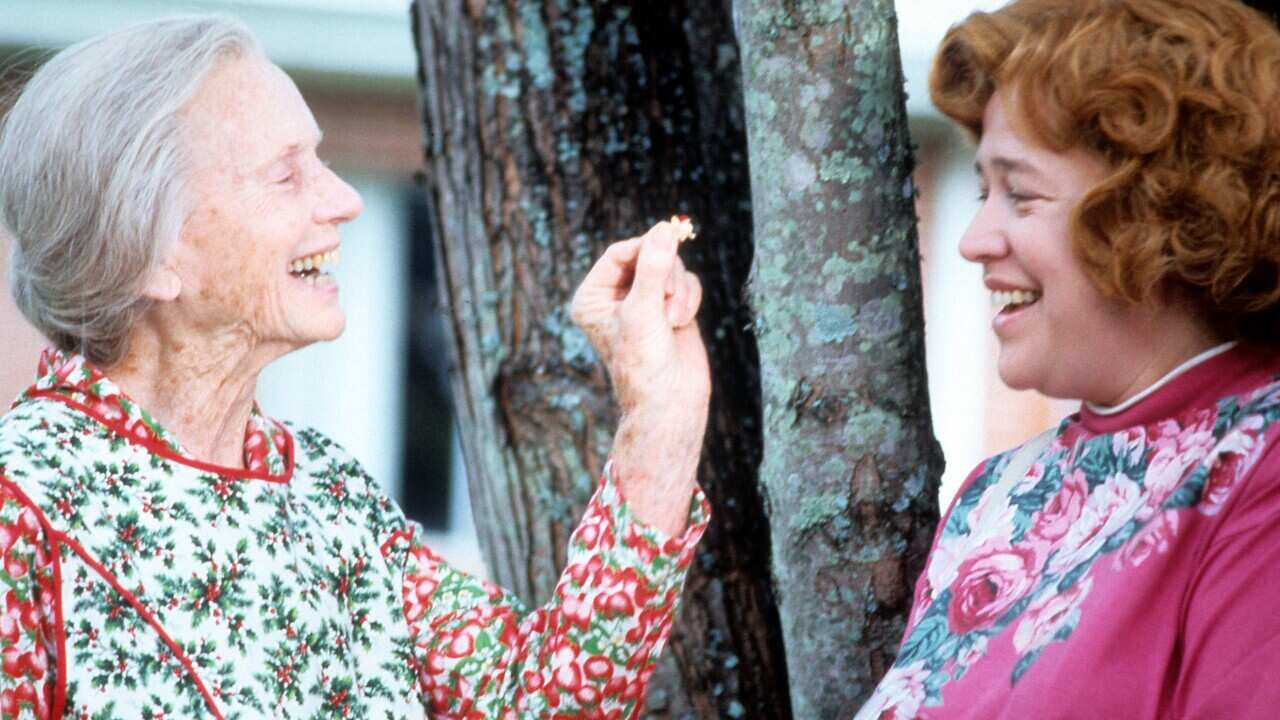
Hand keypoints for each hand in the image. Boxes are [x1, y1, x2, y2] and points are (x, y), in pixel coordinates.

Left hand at [571, 220, 709, 535]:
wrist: (669, 403)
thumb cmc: (644, 363)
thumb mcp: (644, 311)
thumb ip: (653, 267)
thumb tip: (664, 228)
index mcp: (593, 296)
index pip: (620, 253)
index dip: (645, 250)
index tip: (665, 252)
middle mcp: (615, 297)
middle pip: (649, 255)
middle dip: (666, 275)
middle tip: (667, 298)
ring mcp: (645, 303)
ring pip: (671, 268)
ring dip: (679, 291)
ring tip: (674, 320)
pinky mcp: (670, 309)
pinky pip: (686, 282)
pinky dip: (690, 299)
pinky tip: (683, 323)